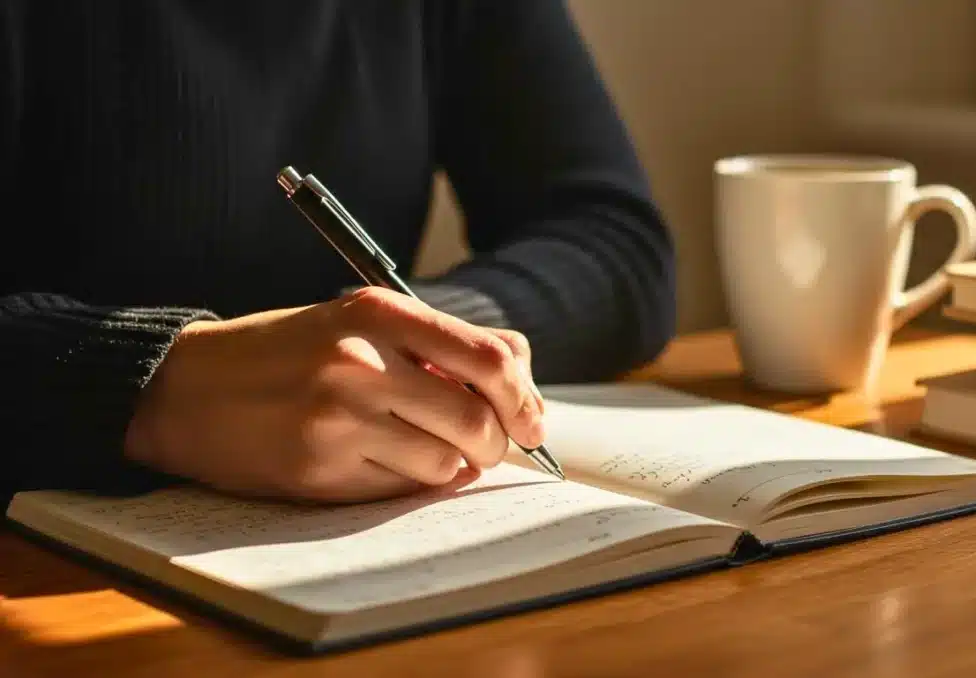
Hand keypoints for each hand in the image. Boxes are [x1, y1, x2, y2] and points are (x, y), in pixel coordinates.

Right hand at [123, 287, 545, 502]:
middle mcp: (361, 361)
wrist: (186, 387)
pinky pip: (400, 490)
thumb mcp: (360, 321)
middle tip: (482, 446)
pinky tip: (376, 460)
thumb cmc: (287, 353)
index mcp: (379, 312)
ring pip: (445, 464)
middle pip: (479, 421)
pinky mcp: (318, 468)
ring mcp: (338, 418)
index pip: (492, 359)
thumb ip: (441, 345)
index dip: (524, 399)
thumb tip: (524, 391)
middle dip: (494, 444)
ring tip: (414, 445)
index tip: (529, 421)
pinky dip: (407, 483)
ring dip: (447, 465)